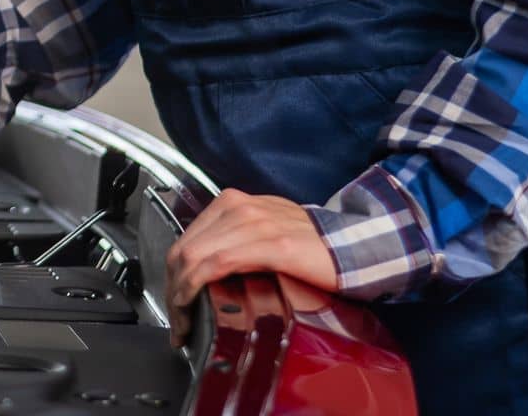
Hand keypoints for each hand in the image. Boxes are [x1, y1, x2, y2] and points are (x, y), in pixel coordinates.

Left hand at [164, 189, 338, 347]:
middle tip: (176, 322)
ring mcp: (254, 223)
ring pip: (193, 256)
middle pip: (183, 249)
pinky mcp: (272, 244)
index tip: (173, 303)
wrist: (356, 245)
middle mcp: (238, 207)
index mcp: (233, 203)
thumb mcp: (262, 233)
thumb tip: (203, 268)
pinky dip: (197, 286)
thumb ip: (233, 241)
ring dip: (180, 295)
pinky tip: (195, 306)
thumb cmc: (312, 246)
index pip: (186, 239)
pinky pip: (218, 263)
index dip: (172, 274)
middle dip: (171, 289)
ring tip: (184, 324)